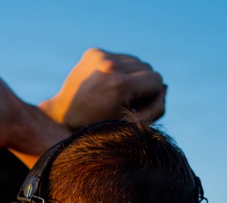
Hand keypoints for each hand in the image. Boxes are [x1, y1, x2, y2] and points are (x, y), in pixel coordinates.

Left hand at [38, 48, 166, 129]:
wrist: (62, 116)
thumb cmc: (98, 126)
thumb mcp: (130, 125)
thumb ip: (155, 108)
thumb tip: (164, 87)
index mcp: (121, 84)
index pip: (157, 79)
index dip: (151, 95)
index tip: (138, 106)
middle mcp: (111, 65)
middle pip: (147, 67)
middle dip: (142, 84)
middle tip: (126, 101)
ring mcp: (100, 55)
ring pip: (134, 60)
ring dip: (131, 75)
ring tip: (116, 92)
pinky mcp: (93, 52)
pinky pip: (119, 57)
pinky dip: (118, 69)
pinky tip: (106, 83)